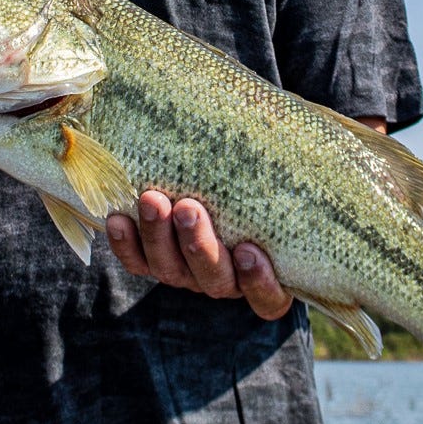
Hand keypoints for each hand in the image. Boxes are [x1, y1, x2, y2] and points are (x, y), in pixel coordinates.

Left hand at [105, 190, 293, 320]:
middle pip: (213, 278)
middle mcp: (225, 281)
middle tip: (189, 209)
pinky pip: (138, 263)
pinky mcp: (154, 262)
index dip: (259, 281)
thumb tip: (304, 125)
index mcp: (265, 278)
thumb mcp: (279, 188)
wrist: (220, 188)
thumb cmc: (262, 191)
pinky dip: (126, 245)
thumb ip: (282, 174)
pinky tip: (118, 218)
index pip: (267, 298)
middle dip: (198, 244)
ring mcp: (187, 275)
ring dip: (159, 235)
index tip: (250, 251)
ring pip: (171, 270)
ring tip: (152, 200)